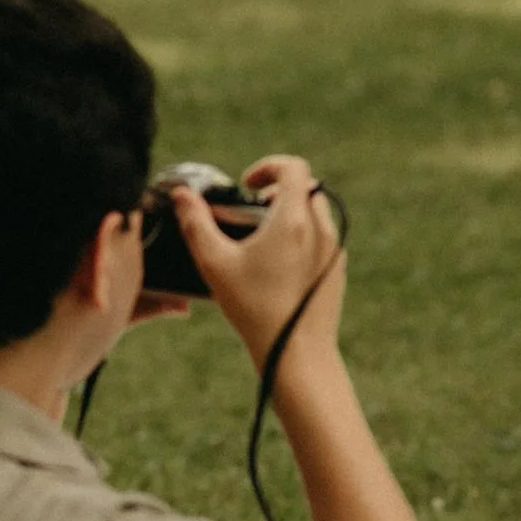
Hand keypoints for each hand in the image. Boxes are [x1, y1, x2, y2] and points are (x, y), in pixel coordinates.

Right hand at [167, 153, 344, 371]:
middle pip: (305, 188)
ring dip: (289, 214)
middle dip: (277, 192)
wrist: (297, 354)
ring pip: (315, 213)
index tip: (247, 185)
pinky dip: (302, 237)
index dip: (268, 167)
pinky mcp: (338, 269)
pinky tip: (277, 265)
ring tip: (261, 241)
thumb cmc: (254, 308)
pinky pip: (322, 238)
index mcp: (294, 219)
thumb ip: (196, 223)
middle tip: (250, 213)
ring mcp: (335, 249)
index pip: (294, 167)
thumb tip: (182, 194)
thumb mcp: (215, 263)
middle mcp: (322, 229)